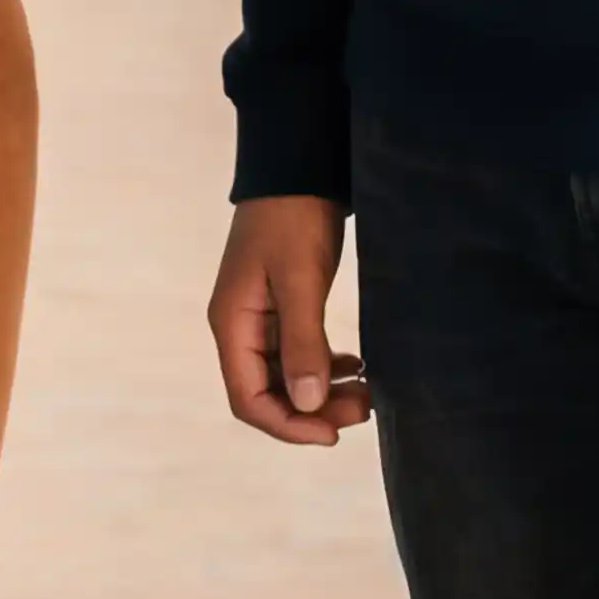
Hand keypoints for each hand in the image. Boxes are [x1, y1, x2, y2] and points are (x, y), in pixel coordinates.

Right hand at [209, 196, 369, 445]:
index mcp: (232, 325)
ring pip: (287, 378)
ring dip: (322, 392)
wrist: (298, 165)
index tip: (332, 432)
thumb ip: (303, 341)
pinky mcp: (283, 306)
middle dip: (312, 411)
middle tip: (363, 409)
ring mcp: (261, 318)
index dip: (288, 425)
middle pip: (268, 394)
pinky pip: (299, 354)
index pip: (248, 399)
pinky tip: (354, 367)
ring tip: (365, 392)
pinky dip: (325, 367)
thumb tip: (308, 405)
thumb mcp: (300, 278)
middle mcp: (240, 329)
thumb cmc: (294, 217)